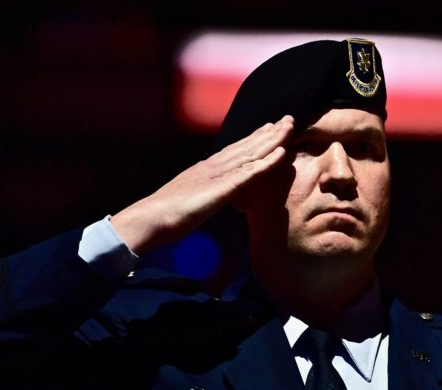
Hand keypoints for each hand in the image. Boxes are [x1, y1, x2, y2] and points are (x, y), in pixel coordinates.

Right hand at [109, 116, 294, 253]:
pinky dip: (268, 161)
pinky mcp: (224, 187)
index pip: (236, 149)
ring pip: (252, 152)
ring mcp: (219, 173)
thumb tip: (208, 195)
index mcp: (206, 168)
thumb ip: (203, 193)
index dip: (254, 138)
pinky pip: (251, 171)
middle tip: (289, 119)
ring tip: (290, 126)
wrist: (151, 218)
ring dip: (274, 139)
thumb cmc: (166, 215)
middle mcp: (214, 165)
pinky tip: (282, 152)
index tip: (270, 127)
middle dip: (270, 132)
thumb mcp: (190, 199)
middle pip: (248, 145)